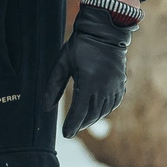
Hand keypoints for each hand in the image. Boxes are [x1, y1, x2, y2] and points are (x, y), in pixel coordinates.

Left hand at [51, 0, 139, 137]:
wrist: (105, 31)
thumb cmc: (80, 45)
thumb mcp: (62, 63)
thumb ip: (53, 86)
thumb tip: (45, 108)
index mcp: (88, 83)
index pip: (79, 112)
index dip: (72, 125)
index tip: (66, 134)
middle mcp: (104, 87)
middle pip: (92, 114)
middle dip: (81, 124)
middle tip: (72, 129)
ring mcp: (115, 86)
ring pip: (104, 111)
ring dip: (93, 118)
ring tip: (82, 121)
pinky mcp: (121, 83)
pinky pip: (114, 103)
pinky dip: (105, 110)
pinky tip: (97, 111)